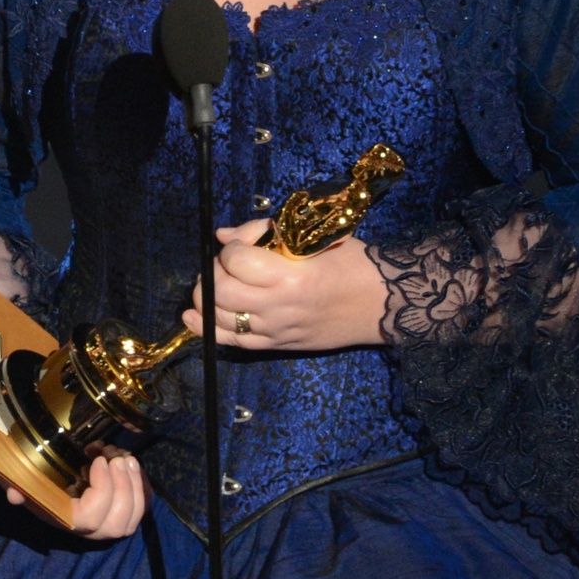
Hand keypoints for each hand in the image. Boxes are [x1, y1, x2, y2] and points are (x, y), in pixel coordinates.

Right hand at [0, 447, 146, 538]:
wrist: (38, 476)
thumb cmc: (29, 474)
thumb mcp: (15, 476)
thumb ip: (14, 485)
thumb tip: (13, 494)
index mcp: (65, 519)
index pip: (90, 519)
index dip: (102, 491)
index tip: (99, 461)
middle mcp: (87, 528)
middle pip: (117, 525)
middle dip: (124, 490)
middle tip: (118, 458)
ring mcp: (105, 522)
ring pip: (131, 519)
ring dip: (135, 486)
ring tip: (126, 457)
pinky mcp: (118, 511)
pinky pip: (138, 509)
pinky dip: (141, 487)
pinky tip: (132, 464)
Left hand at [183, 218, 387, 350]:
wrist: (385, 304)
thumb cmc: (353, 263)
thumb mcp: (315, 237)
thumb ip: (265, 233)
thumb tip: (222, 236)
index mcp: (291, 277)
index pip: (236, 261)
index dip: (231, 249)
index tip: (242, 244)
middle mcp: (279, 307)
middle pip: (220, 291)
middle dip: (213, 272)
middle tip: (225, 263)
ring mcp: (277, 331)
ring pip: (220, 317)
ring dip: (207, 297)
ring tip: (213, 282)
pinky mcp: (279, 345)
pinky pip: (234, 342)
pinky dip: (207, 329)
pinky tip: (192, 317)